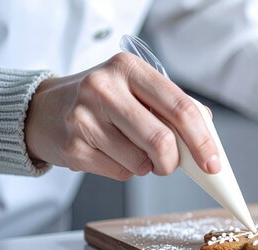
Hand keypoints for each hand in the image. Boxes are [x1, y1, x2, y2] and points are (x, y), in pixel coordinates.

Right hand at [25, 52, 220, 179]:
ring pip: (141, 162)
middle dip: (173, 162)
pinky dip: (126, 170)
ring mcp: (84, 118)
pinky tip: (110, 153)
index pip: (179, 107)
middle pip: (161, 140)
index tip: (213, 163)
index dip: (202, 140)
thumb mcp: (136, 89)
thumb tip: (208, 136)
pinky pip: (121, 173)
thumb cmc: (103, 101)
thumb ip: (172, 108)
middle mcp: (104, 88)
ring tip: (131, 149)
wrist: (45, 110)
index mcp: (129, 68)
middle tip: (170, 164)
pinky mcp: (73, 147)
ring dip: (147, 166)